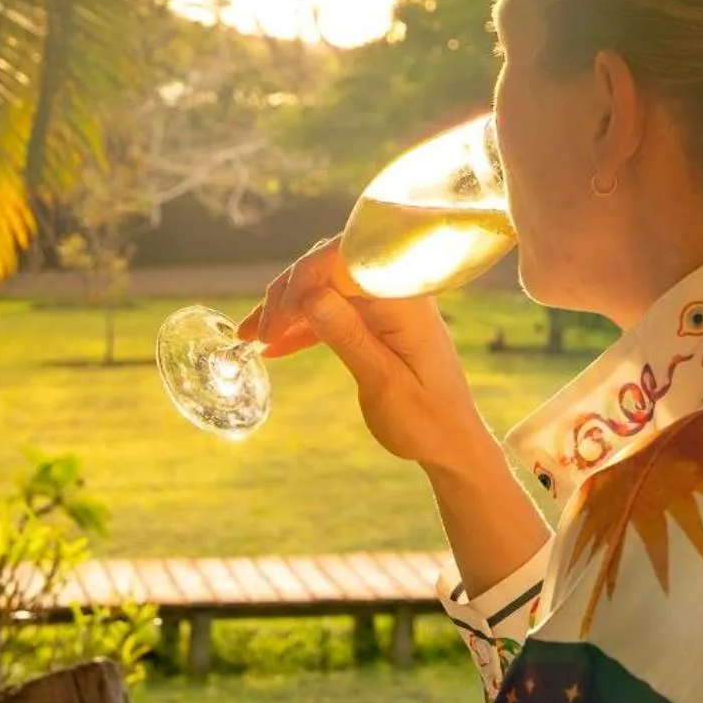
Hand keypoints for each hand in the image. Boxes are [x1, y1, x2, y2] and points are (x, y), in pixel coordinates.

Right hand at [236, 238, 490, 471]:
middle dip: (286, 294)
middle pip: (327, 268)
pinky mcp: (376, 321)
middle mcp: (395, 292)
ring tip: (251, 337)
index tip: (274, 323)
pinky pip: (331, 311)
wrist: (451, 441)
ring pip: (323, 288)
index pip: (341, 260)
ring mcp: (384, 305)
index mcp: (403, 300)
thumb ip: (349, 336)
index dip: (300, 281)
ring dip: (285, 309)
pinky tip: (273, 347)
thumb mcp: (383, 383)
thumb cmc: (425, 419)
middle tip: (256, 334)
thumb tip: (310, 295)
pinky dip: (301, 326)